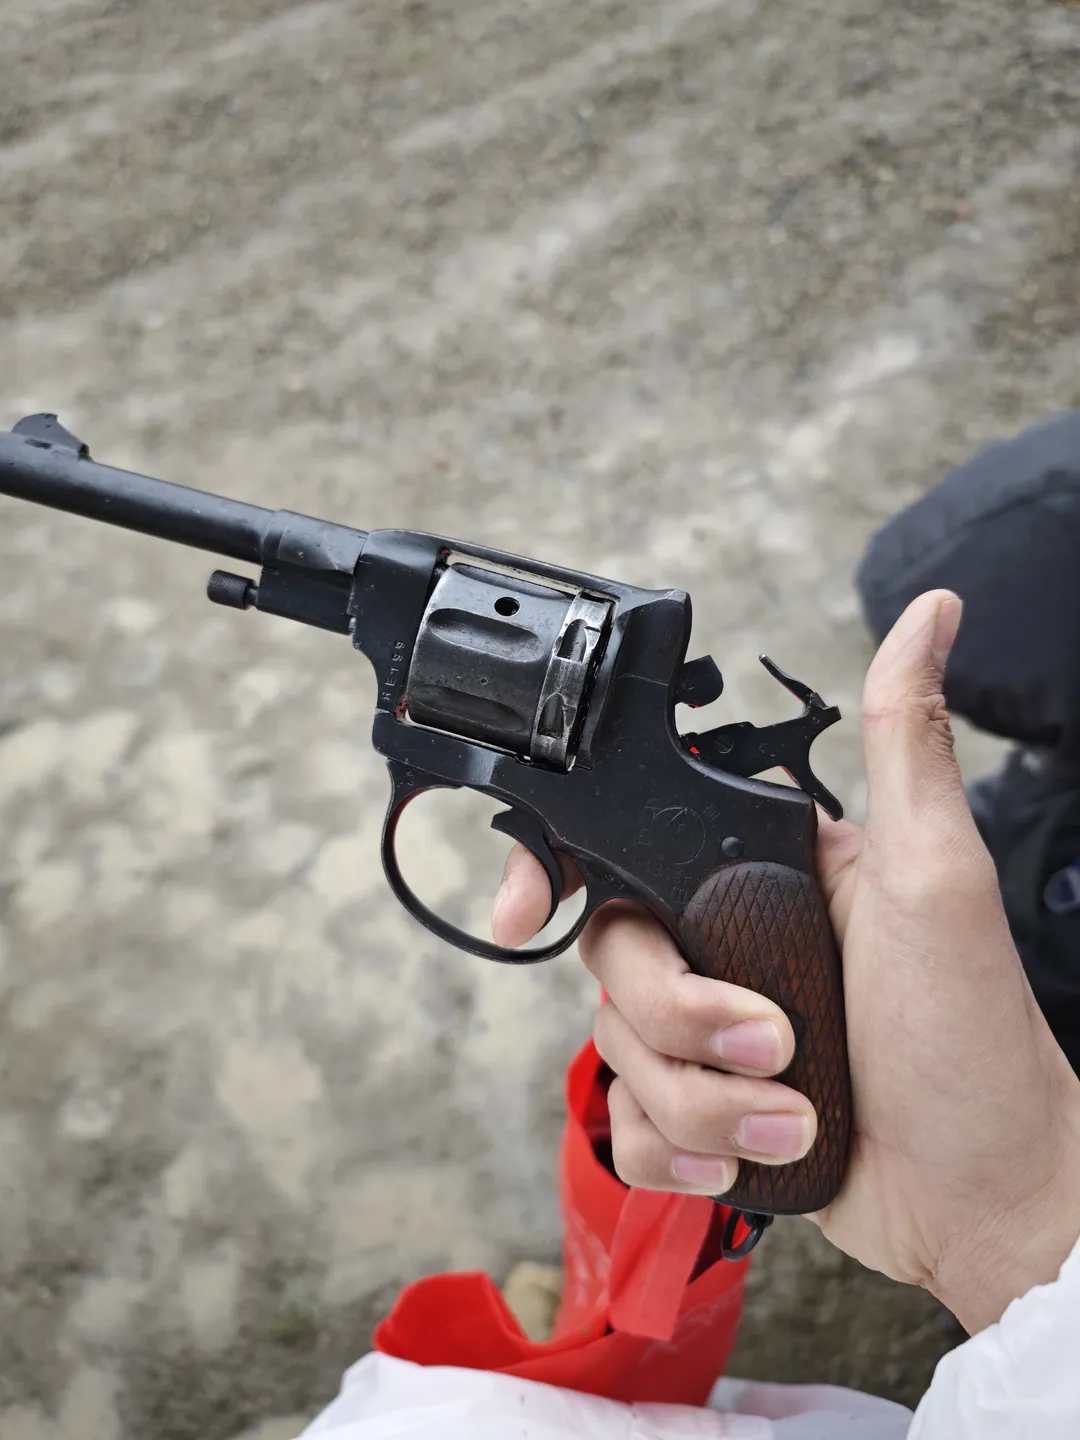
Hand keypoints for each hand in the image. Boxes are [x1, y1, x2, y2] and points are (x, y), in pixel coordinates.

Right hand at [492, 592, 1079, 1332]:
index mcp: (757, 874)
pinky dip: (676, 1154)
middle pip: (610, 958)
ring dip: (701, 1103)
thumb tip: (930, 612)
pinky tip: (744, 1161)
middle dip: (682, 1018)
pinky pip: (626, 1128)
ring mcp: (707, 1036)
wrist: (983, 1196)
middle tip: (774, 1043)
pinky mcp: (700, 1116)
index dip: (557, 869)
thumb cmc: (973, 1033)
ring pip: (615, 1051)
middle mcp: (722, 945)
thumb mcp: (935, 871)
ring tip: (792, 1115)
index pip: (627, 845)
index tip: (528, 908)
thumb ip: (903, 737)